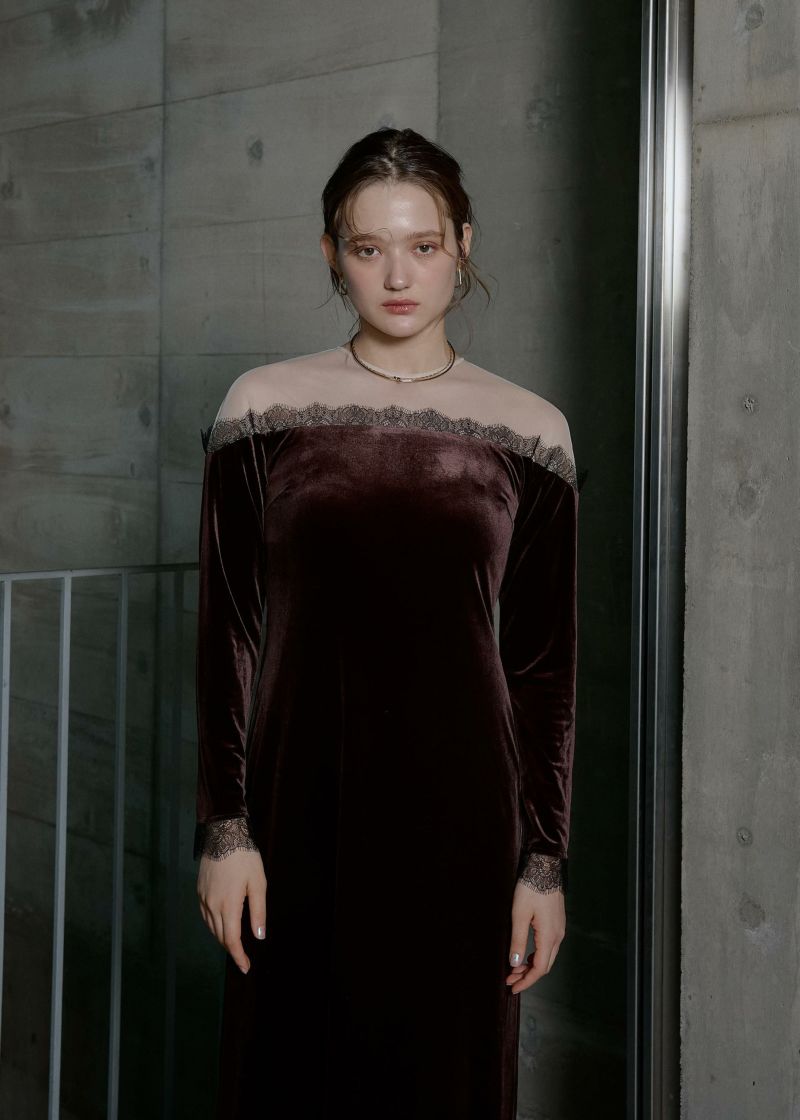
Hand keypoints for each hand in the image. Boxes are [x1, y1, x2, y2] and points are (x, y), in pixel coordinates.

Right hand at [197, 849, 267, 973]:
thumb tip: (259, 936)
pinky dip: (214, 924)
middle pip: (220, 936)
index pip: (232, 939)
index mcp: (228, 905)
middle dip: (232, 949)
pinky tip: (222, 923)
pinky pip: (205, 915)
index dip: (238, 956)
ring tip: (234, 942)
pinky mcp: (199, 890)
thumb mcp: (258, 884)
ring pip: (211, 927)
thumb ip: (258, 912)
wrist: (223, 834)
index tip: (245, 967)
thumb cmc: (245, 858)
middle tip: (243, 958)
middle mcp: (212, 905)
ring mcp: (203, 898)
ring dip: (222, 937)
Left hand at [505, 879, 565, 993]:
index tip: (512, 987)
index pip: (539, 968)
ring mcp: (559, 929)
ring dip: (531, 965)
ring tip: (514, 968)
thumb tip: (514, 963)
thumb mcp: (519, 914)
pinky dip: (536, 955)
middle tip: (510, 979)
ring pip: (547, 956)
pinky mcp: (557, 923)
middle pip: (545, 965)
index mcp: (549, 936)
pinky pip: (549, 946)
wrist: (545, 867)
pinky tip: (525, 953)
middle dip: (527, 975)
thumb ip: (517, 940)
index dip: (526, 981)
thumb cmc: (531, 888)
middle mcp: (558, 935)